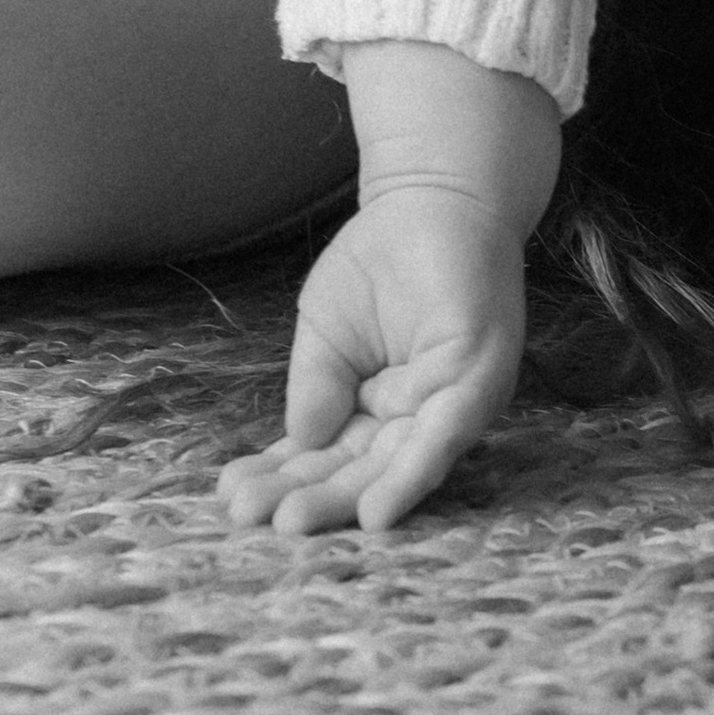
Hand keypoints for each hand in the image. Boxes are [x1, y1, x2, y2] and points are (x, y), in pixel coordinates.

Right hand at [215, 180, 531, 534]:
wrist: (432, 192)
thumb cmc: (382, 259)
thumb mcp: (327, 331)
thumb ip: (315, 388)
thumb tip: (299, 445)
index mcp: (385, 410)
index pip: (329, 454)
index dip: (283, 477)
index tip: (232, 500)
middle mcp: (423, 416)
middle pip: (360, 470)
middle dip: (308, 497)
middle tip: (253, 521)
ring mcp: (455, 401)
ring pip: (397, 465)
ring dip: (347, 498)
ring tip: (293, 523)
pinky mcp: (481, 375)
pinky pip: (446, 433)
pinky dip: (412, 474)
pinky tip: (376, 511)